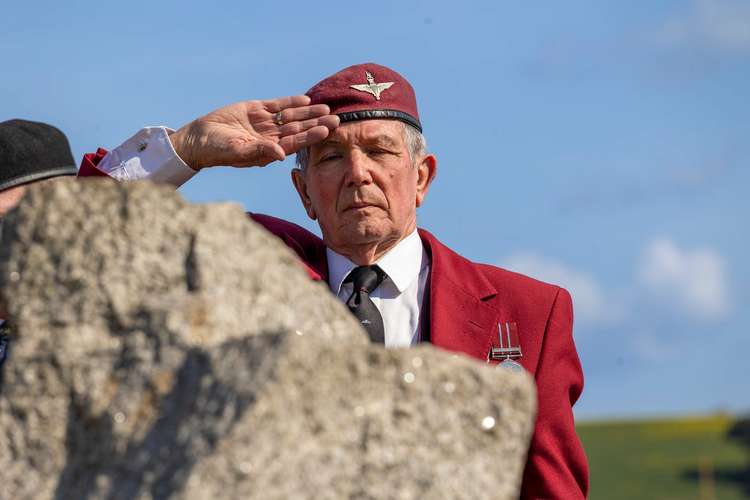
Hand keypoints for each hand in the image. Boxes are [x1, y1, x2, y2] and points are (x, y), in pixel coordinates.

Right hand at [169, 96, 338, 169]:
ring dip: (308, 112)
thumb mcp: (239, 151)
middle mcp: (271, 137)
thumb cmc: (218, 150)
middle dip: (316, 123)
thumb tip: (281, 155)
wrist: (200, 138)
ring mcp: (265, 123)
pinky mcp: (256, 110)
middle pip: (299, 129)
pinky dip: (290, 102)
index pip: (296, 142)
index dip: (311, 136)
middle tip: (336, 119)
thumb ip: (260, 151)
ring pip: (291, 116)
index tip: (327, 130)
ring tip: (326, 108)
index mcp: (270, 150)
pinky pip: (277, 105)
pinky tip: (305, 99)